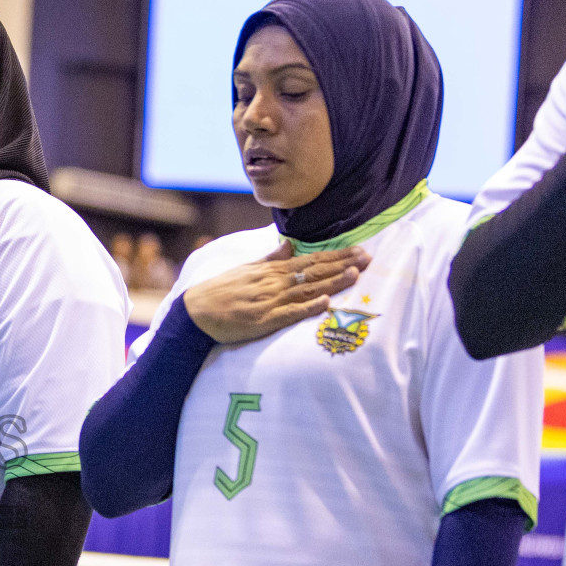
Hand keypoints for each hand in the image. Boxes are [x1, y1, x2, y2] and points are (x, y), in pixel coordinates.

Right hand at [183, 241, 369, 343]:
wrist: (197, 312)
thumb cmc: (221, 291)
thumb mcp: (246, 268)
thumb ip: (270, 259)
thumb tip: (289, 244)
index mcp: (272, 271)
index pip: (311, 260)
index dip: (336, 256)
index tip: (358, 250)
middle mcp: (275, 283)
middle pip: (315, 272)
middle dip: (343, 265)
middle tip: (368, 258)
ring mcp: (271, 302)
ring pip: (308, 290)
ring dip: (332, 282)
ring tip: (355, 274)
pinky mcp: (265, 321)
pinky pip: (290, 313)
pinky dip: (308, 307)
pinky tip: (326, 302)